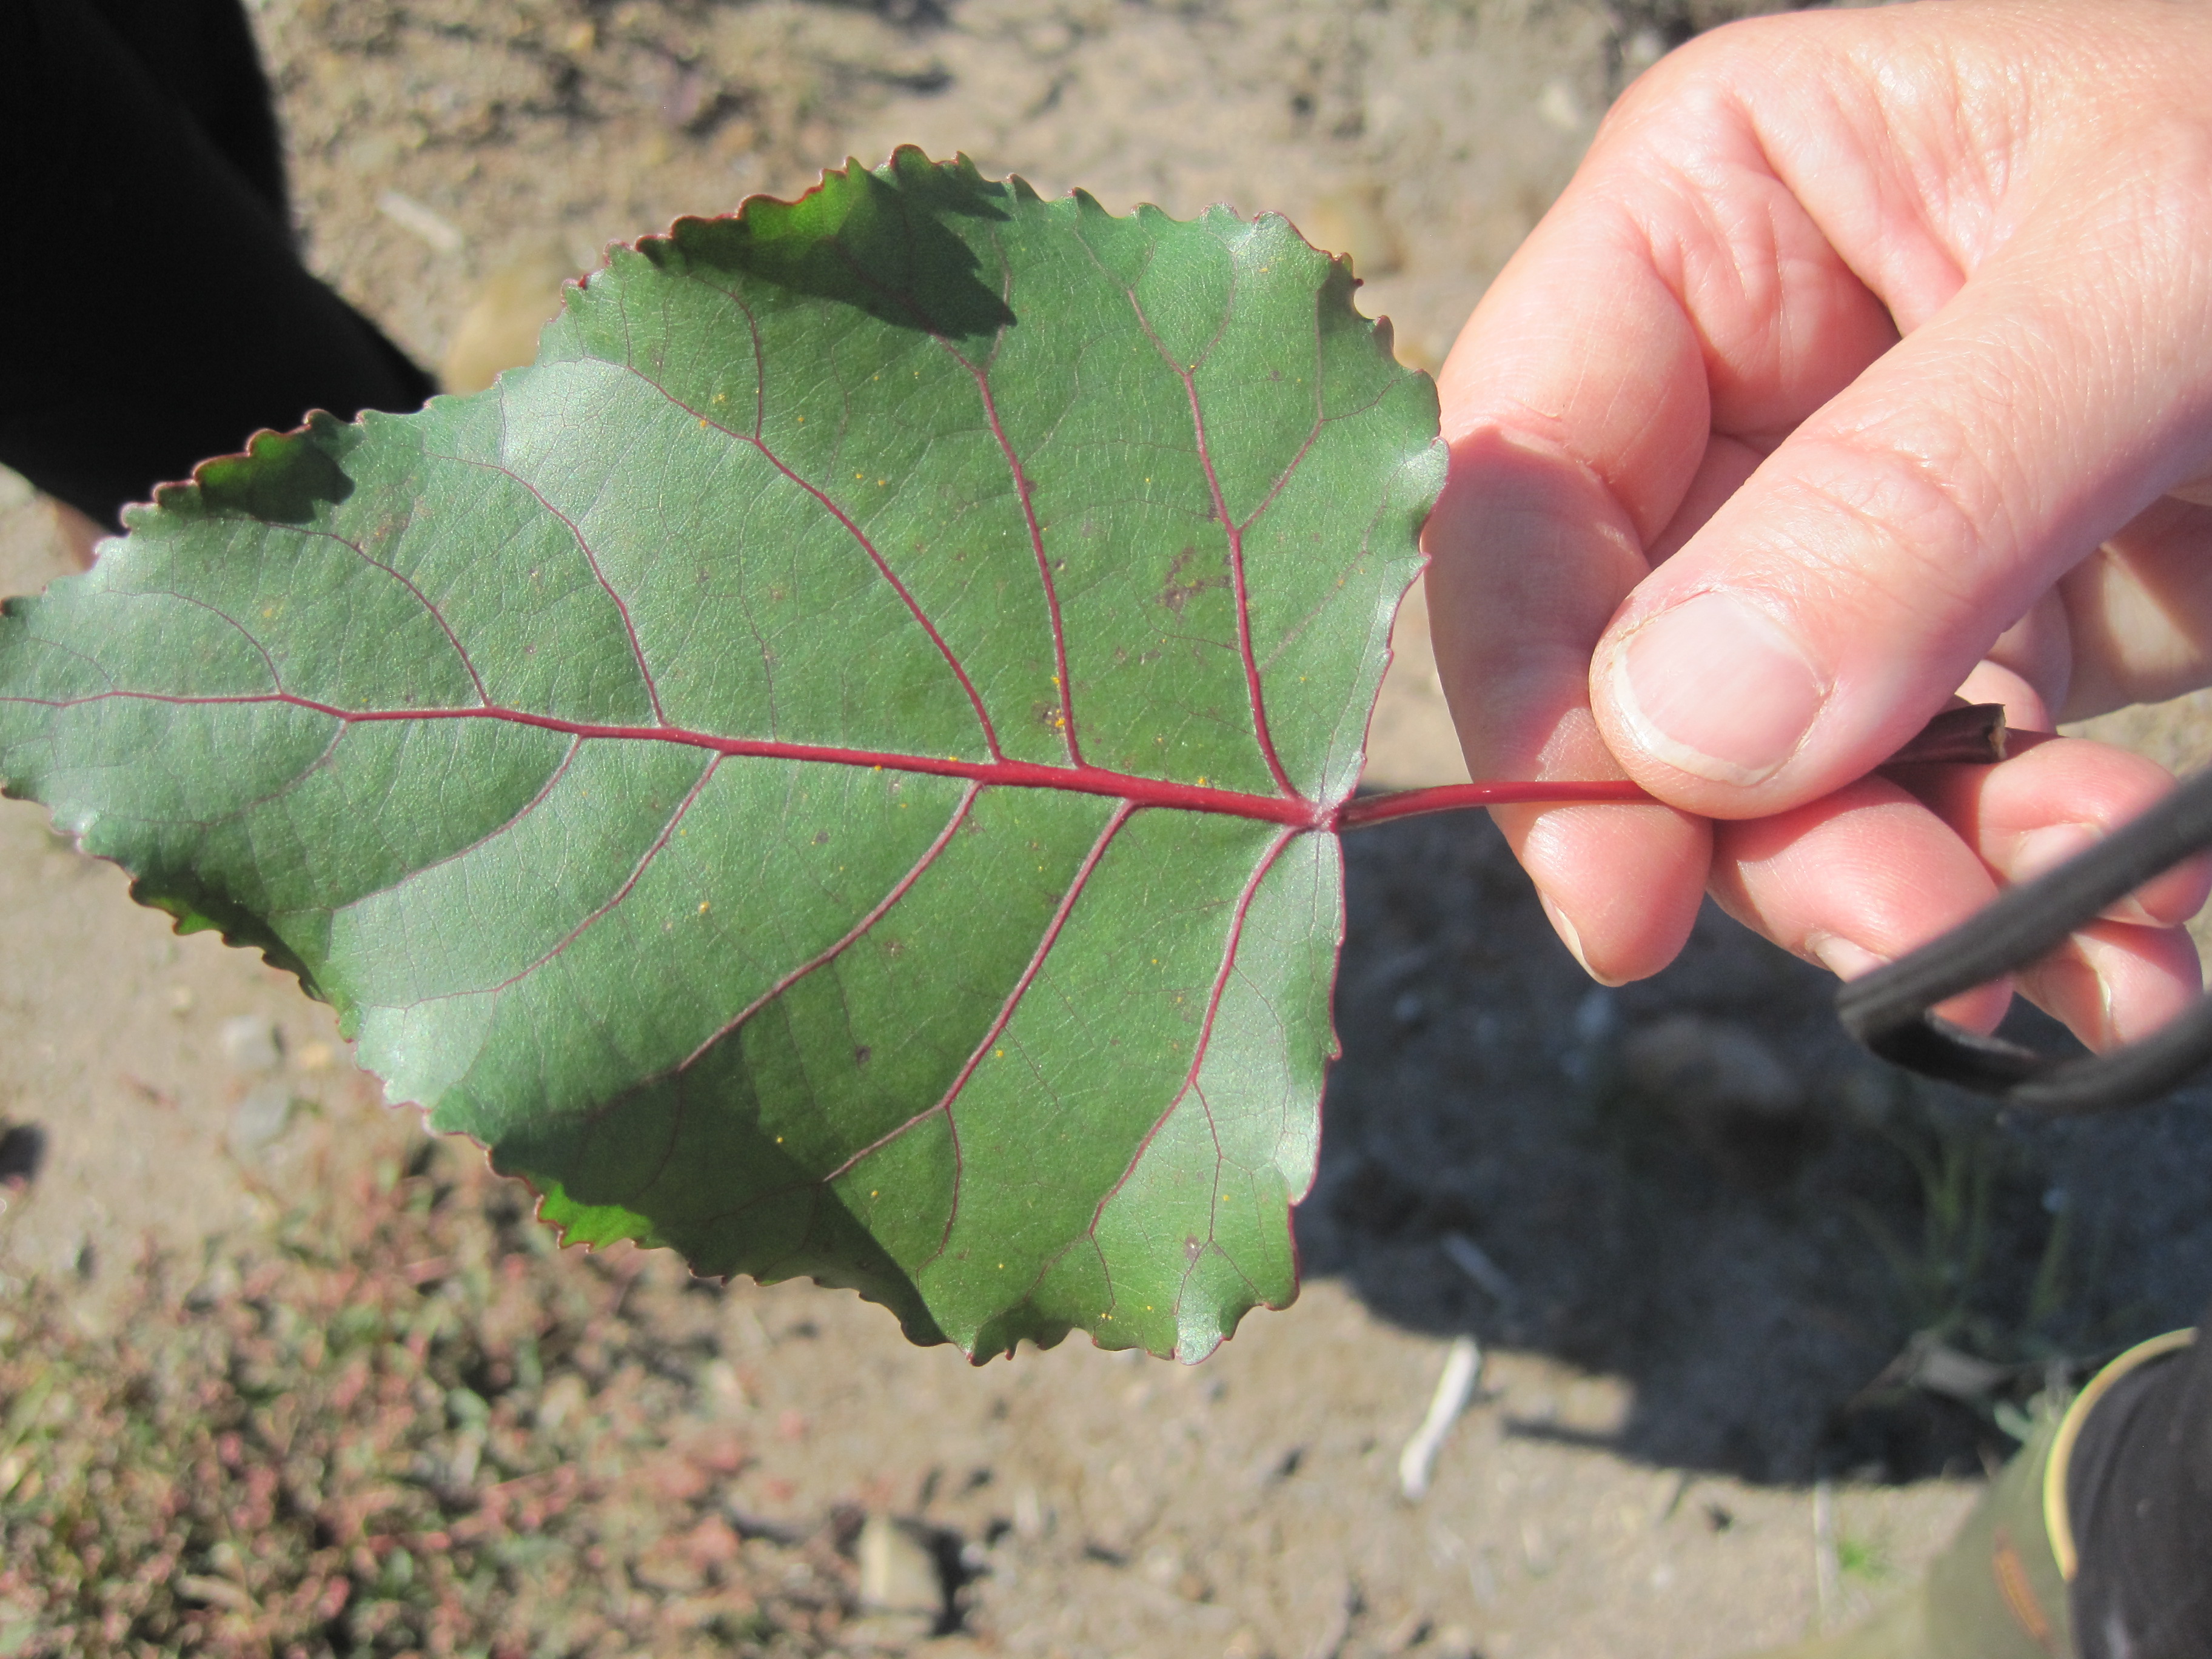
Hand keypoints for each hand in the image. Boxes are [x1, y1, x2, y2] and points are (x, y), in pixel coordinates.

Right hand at [1424, 0, 2211, 1047]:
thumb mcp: (2156, 277)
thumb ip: (1910, 494)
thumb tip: (1672, 731)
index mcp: (1709, 216)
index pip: (1522, 479)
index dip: (1534, 693)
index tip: (1618, 893)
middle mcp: (1737, 382)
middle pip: (1632, 665)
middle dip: (1761, 835)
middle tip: (1904, 948)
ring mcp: (1846, 523)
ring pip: (1772, 769)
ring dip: (1908, 891)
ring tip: (2084, 956)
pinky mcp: (1968, 633)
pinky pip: (1931, 797)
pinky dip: (2019, 889)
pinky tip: (2131, 934)